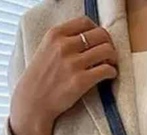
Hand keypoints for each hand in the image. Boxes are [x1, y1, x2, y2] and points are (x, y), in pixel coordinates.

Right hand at [11, 17, 117, 132]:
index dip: (98, 31)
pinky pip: (107, 70)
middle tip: (108, 55)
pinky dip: (112, 72)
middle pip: (100, 34)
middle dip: (109, 44)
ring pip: (107, 51)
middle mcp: (64, 45)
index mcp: (55, 34)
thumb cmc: (42, 76)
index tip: (99, 41)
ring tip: (110, 65)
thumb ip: (65, 40)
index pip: (86, 22)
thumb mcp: (47, 48)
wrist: (33, 100)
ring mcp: (73, 63)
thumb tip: (90, 36)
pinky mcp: (81, 81)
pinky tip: (109, 76)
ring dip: (113, 58)